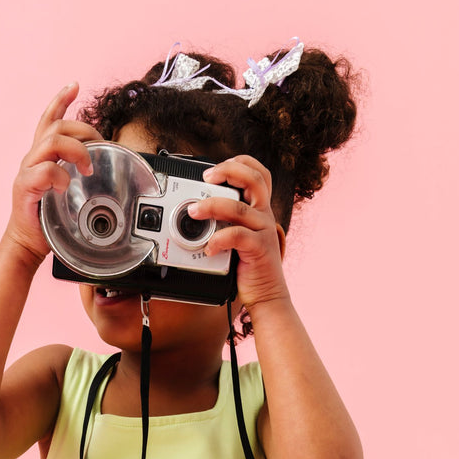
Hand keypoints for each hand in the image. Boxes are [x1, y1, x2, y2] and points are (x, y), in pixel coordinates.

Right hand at [4, 82, 102, 264]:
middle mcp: (33, 158)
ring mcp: (27, 171)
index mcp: (42, 156)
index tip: (75, 85)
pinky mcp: (24, 187)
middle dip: (83, 131)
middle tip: (99, 147)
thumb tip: (104, 170)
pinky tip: (65, 186)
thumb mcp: (68, 192)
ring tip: (87, 168)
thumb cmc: (48, 220)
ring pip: (51, 142)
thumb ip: (79, 176)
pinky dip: (59, 176)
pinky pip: (44, 170)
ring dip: (76, 151)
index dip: (61, 99)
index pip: (49, 119)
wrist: (27, 243)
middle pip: (56, 127)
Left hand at [188, 155, 290, 312]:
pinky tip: (209, 247)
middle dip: (228, 172)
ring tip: (193, 212)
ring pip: (238, 207)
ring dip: (211, 206)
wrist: (266, 295)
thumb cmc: (248, 266)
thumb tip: (195, 210)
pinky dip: (218, 239)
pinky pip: (237, 236)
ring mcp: (263, 231)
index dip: (240, 163)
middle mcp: (264, 216)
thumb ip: (224, 222)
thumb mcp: (237, 237)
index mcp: (260, 209)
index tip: (217, 168)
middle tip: (206, 178)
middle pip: (254, 180)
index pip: (259, 174)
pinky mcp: (259, 248)